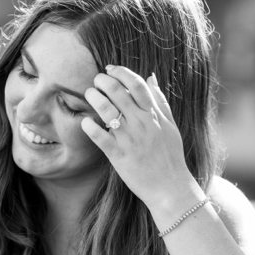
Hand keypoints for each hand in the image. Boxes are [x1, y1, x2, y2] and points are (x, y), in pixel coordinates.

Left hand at [80, 66, 197, 212]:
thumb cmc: (170, 156)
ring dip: (94, 98)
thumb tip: (151, 78)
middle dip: (103, 81)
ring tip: (89, 94)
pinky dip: (90, 127)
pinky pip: (101, 137)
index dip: (122, 72)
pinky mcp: (119, 155)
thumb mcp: (170, 126)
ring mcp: (130, 139)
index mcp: (155, 116)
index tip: (110, 68)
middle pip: (119, 93)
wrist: (170, 187)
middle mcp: (142, 124)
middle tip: (95, 80)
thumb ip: (160, 102)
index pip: (138, 85)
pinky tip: (85, 121)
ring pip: (107, 111)